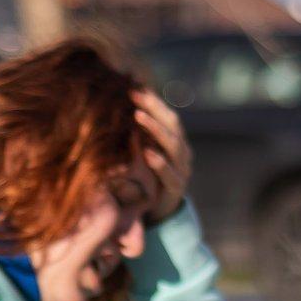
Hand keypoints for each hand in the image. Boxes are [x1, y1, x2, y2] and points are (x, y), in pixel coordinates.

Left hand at [135, 89, 190, 224]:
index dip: (152, 100)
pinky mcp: (177, 189)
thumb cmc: (145, 178)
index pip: (167, 115)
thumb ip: (136, 134)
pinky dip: (159, 163)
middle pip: (172, 125)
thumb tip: (117, 104)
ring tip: (139, 117)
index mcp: (176, 140)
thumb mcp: (140, 153)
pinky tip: (147, 153)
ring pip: (173, 145)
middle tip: (134, 97)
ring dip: (155, 129)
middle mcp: (183, 152)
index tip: (132, 88)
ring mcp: (183, 170)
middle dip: (153, 109)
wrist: (156, 212)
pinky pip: (170, 174)